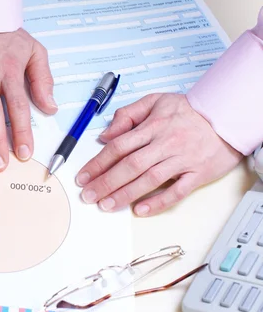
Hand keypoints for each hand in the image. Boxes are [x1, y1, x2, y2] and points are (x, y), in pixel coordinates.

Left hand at [76, 94, 242, 215]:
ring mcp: (182, 159)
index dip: (97, 163)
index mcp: (153, 126)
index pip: (118, 146)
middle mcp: (165, 143)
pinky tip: (140, 210)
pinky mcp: (198, 173)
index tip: (82, 176)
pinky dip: (158, 202)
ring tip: (105, 205)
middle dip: (105, 182)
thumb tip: (105, 135)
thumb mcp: (156, 101)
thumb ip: (127, 115)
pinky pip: (176, 191)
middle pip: (130, 165)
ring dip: (125, 194)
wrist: (228, 115)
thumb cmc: (189, 111)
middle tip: (88, 196)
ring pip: (149, 179)